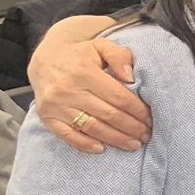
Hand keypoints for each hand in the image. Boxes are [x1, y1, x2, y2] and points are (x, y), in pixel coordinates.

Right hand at [28, 17, 150, 153]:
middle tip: (146, 134)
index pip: (118, 97)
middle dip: (131, 127)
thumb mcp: (101, 46)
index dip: (137, 111)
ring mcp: (56, 105)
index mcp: (84, 71)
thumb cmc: (80, 55)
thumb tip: (130, 78)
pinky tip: (102, 149)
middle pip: (108, 115)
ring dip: (116, 139)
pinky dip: (85, 144)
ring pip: (92, 127)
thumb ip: (119, 56)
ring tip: (134, 144)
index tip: (150, 118)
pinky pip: (67, 135)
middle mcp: (68, 89)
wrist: (44, 59)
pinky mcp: (46, 116)